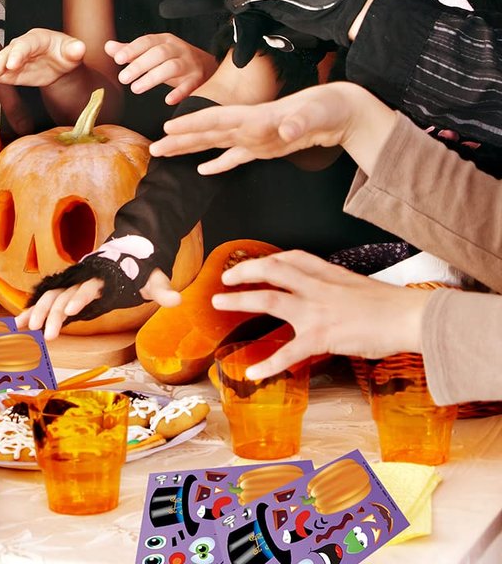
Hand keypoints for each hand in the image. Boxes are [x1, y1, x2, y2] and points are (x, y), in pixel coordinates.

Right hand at [0, 28, 85, 99]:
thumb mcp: (72, 50)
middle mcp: (19, 47)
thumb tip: (79, 48)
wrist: (59, 62)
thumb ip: (74, 50)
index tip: (11, 65)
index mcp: (35, 39)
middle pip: (4, 56)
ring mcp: (11, 60)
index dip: (17, 54)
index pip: (24, 45)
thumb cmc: (65, 52)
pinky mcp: (7, 73)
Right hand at [17, 235, 178, 338]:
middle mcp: (85, 279)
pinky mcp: (69, 291)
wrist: (129, 252)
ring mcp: (75, 284)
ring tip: (25, 328)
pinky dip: (35, 309)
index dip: (81, 298)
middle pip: (65, 295)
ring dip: (39, 311)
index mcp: (104, 277)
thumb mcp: (153, 278)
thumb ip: (161, 289)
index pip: (90, 287)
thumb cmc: (140, 269)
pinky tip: (20, 322)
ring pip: (52, 297)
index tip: (72, 310)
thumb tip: (177, 299)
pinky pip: (49, 300)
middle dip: (54, 313)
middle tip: (46, 333)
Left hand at [105, 35, 217, 103]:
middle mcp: (178, 49)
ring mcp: (190, 64)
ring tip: (136, 88)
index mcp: (165, 41)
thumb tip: (108, 46)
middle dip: (139, 65)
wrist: (208, 67)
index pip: (147, 41)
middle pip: (159, 53)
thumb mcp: (153, 53)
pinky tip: (168, 100)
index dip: (132, 49)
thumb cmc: (174, 60)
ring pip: (172, 67)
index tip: (118, 59)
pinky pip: (190, 85)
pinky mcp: (198, 79)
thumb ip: (132, 51)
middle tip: (123, 78)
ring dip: (153, 77)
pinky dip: (180, 92)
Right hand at [150, 82, 394, 176]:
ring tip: (167, 154)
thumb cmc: (327, 107)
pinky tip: (203, 171)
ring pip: (214, 144)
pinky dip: (218, 164)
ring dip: (190, 149)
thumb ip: (298, 121)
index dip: (192, 123)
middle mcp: (247, 126)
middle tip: (154, 147)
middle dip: (180, 139)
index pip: (216, 119)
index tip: (168, 127)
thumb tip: (286, 130)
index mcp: (253, 116)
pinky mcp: (263, 148)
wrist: (340, 110)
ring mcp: (253, 137)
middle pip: (206, 132)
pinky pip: (234, 158)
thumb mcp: (314, 114)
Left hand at [211, 250, 428, 378]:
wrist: (412, 318)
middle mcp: (316, 287)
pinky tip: (253, 372)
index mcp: (328, 273)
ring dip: (239, 300)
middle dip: (243, 271)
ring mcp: (316, 311)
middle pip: (271, 270)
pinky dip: (267, 364)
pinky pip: (287, 353)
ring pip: (267, 300)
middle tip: (224, 278)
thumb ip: (336, 287)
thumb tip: (325, 294)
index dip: (268, 260)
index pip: (291, 258)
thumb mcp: (358, 286)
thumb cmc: (392, 305)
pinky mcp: (321, 337)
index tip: (254, 265)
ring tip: (218, 303)